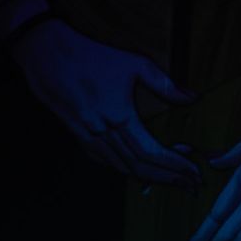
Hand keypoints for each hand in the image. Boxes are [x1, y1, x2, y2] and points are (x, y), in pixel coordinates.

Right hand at [8, 18, 200, 186]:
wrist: (45, 53)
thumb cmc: (90, 56)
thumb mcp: (134, 63)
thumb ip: (164, 84)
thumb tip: (192, 97)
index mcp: (120, 118)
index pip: (153, 153)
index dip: (176, 166)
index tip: (194, 174)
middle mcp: (103, 134)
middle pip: (140, 167)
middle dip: (168, 179)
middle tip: (190, 186)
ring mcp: (88, 137)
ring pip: (122, 168)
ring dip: (149, 178)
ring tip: (172, 182)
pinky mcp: (77, 136)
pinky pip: (104, 162)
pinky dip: (124, 170)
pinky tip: (138, 172)